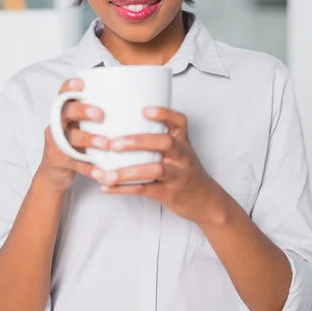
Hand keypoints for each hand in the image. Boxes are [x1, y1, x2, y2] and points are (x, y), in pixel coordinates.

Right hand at [36, 78, 108, 191]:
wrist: (54, 174)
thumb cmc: (76, 145)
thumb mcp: (83, 128)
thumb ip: (98, 118)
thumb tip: (135, 106)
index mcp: (65, 113)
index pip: (64, 94)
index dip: (69, 87)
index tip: (81, 83)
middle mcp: (58, 124)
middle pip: (66, 112)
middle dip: (82, 111)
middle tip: (101, 115)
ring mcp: (56, 142)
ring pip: (71, 138)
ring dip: (89, 140)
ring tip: (106, 144)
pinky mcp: (58, 161)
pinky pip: (75, 163)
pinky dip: (90, 168)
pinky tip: (103, 172)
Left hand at [91, 107, 222, 223]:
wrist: (204, 200)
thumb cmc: (185, 170)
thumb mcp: (179, 150)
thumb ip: (158, 138)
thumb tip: (120, 125)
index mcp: (182, 142)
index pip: (179, 122)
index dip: (164, 114)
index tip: (144, 110)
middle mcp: (182, 156)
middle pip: (165, 143)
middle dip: (138, 142)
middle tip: (114, 144)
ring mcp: (177, 176)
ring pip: (156, 170)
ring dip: (128, 172)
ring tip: (107, 175)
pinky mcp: (169, 194)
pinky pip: (146, 190)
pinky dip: (124, 189)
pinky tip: (107, 187)